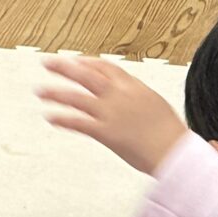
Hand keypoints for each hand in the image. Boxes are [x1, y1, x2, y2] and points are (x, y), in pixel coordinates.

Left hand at [38, 56, 187, 174]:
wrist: (178, 155)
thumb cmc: (171, 134)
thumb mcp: (155, 105)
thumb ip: (137, 97)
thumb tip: (130, 96)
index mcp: (134, 87)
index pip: (106, 67)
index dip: (88, 62)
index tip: (75, 61)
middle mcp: (120, 96)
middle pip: (86, 75)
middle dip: (64, 67)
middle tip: (47, 62)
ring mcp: (111, 113)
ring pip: (76, 97)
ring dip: (55, 93)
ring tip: (40, 91)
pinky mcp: (106, 132)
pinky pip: (78, 123)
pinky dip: (62, 119)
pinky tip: (51, 117)